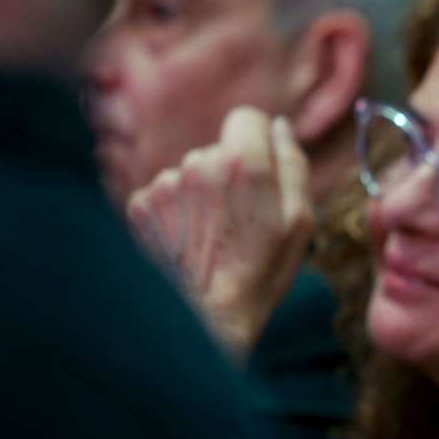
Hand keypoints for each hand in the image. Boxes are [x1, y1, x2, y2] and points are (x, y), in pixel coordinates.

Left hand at [127, 107, 314, 360]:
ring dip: (200, 197)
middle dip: (228, 176)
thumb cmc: (260, 273)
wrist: (204, 321)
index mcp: (243, 164)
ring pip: (189, 174)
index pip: (246, 117)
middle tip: (238, 221)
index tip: (258, 170)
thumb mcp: (300, 222)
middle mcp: (198, 165)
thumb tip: (280, 128)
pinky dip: (174, 215)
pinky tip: (186, 243)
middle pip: (218, 150)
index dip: (256, 142)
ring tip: (210, 238)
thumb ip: (293, 165)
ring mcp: (164, 185)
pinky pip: (164, 196)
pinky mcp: (138, 206)